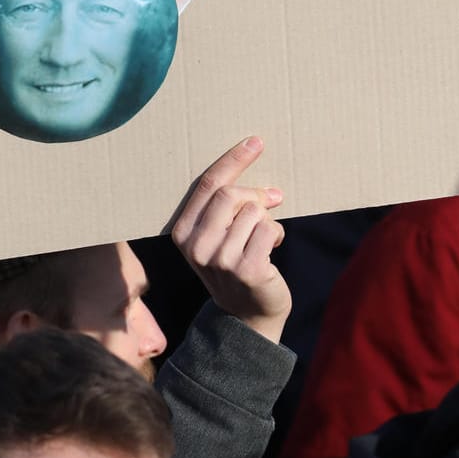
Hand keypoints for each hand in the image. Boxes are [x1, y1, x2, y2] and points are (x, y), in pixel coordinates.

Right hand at [170, 137, 290, 342]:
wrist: (246, 315)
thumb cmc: (235, 265)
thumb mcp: (217, 236)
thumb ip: (225, 208)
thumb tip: (262, 180)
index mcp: (182, 233)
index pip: (206, 186)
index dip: (233, 160)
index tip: (255, 142)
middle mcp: (196, 247)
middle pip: (230, 195)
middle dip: (255, 194)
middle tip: (273, 200)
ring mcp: (220, 260)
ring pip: (254, 212)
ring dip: (268, 221)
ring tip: (265, 238)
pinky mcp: (247, 270)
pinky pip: (270, 230)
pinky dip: (277, 235)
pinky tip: (272, 250)